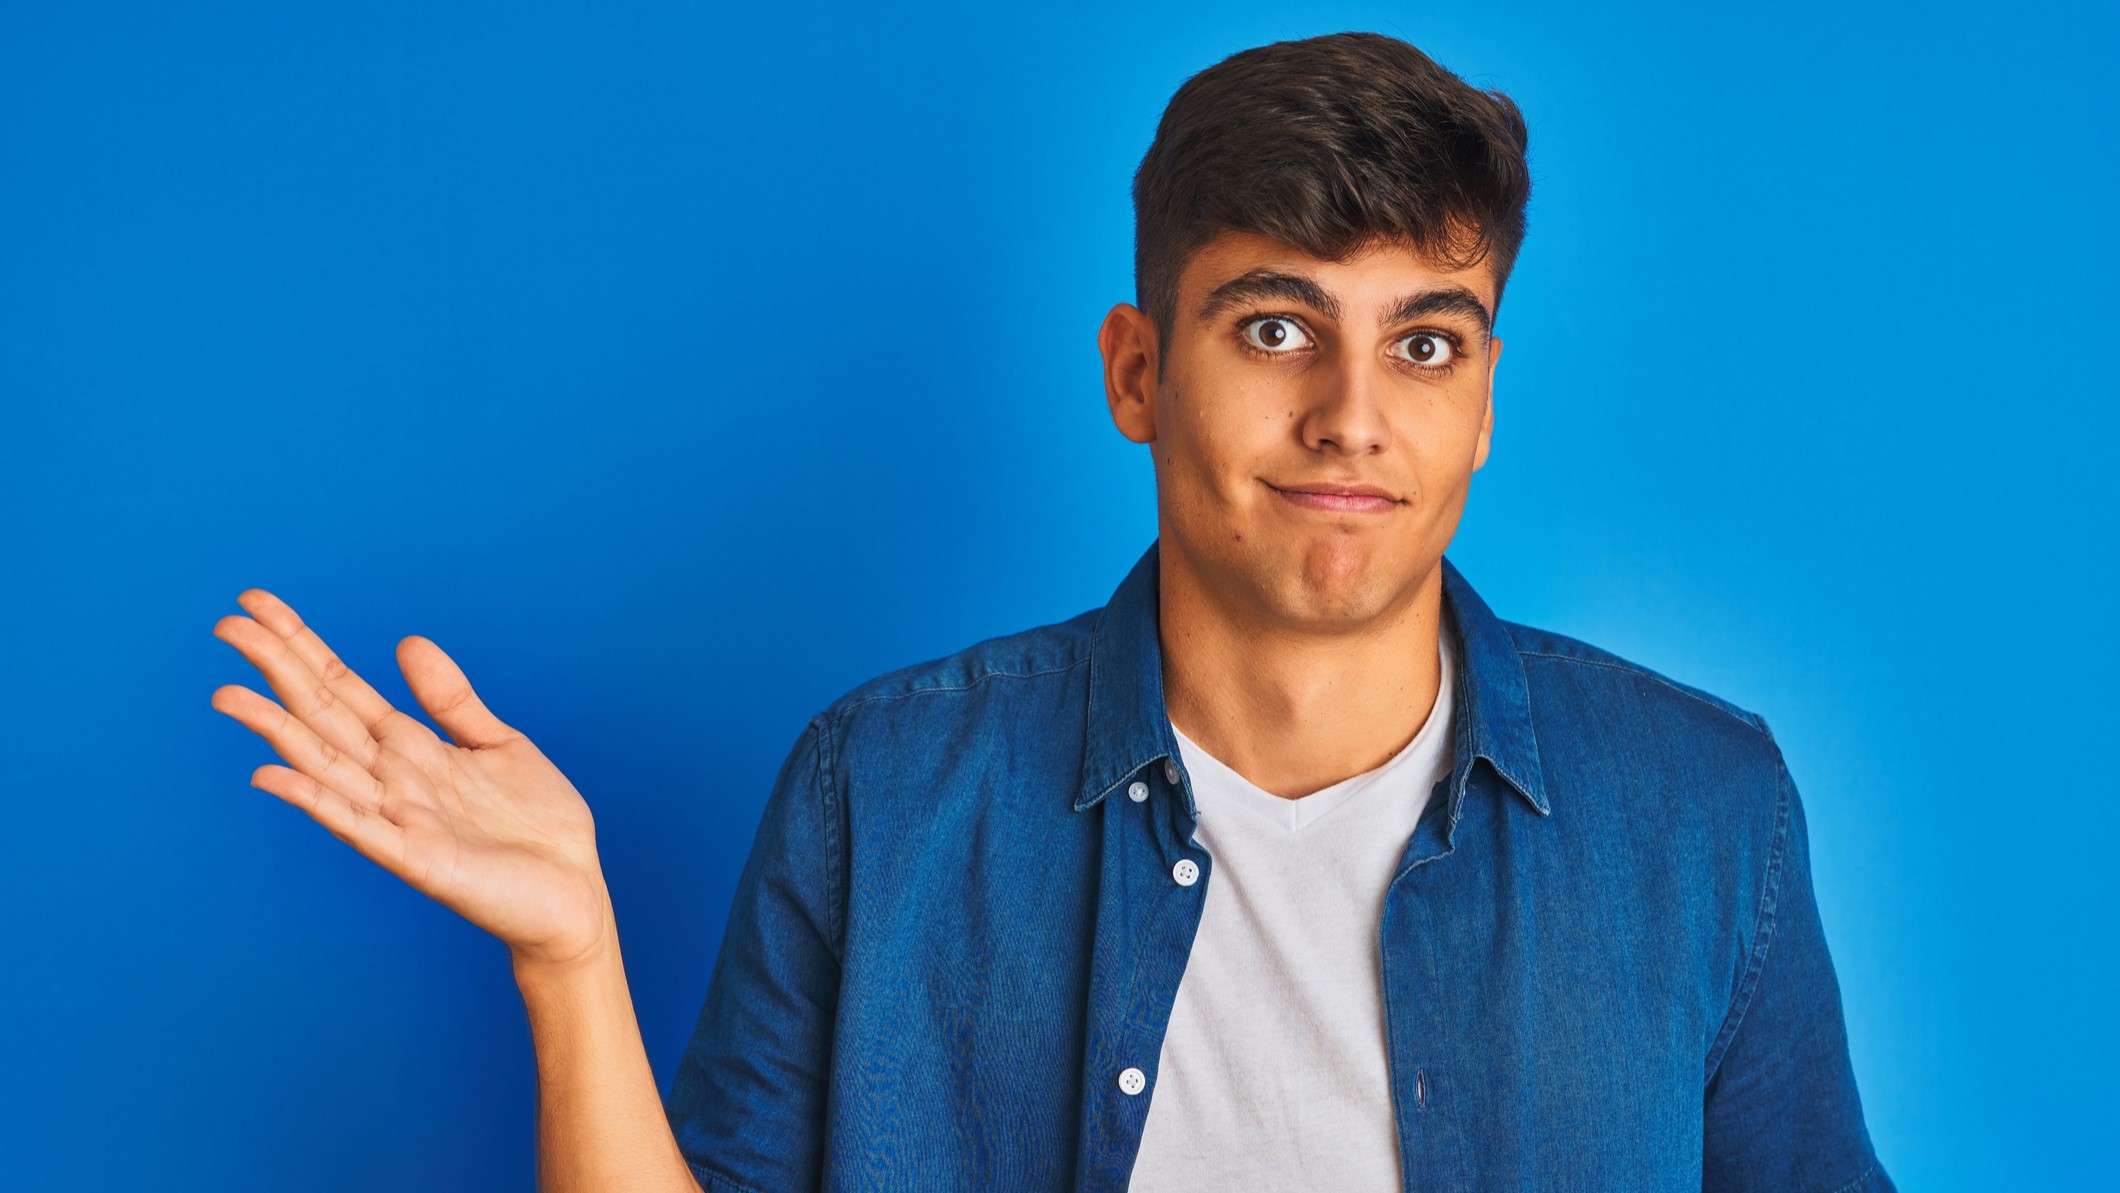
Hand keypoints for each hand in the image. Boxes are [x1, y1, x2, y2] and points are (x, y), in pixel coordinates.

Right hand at [211, 590, 612, 969]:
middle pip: (322, 715)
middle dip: (277, 669)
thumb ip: (451, 699)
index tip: (256, 604)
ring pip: (325, 764)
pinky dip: (315, 800)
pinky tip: (271, 775)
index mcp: (410, 747)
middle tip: (226, 624)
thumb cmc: (537, 826)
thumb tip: (407, 642)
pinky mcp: (418, 857)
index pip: (341, 687)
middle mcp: (391, 779)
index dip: (301, 645)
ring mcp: (399, 818)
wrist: (574, 892)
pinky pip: (356, 825)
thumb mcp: (500, 743)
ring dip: (276, 730)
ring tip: (228, 694)